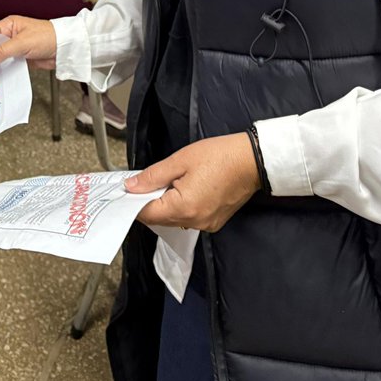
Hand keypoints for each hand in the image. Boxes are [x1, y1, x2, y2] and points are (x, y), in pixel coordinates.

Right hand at [0, 15, 56, 69]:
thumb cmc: (49, 36)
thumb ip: (3, 50)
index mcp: (10, 25)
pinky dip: (4, 68)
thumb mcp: (22, 43)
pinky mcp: (22, 57)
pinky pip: (9, 63)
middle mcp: (12, 35)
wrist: (66, 48)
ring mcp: (17, 46)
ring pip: (0, 56)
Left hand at [127, 134, 260, 231]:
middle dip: (149, 201)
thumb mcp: (179, 160)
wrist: (252, 160)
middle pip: (159, 218)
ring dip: (165, 203)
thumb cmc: (220, 156)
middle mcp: (195, 221)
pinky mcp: (213, 221)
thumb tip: (131, 186)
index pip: (147, 214)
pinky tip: (184, 188)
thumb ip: (152, 176)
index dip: (133, 201)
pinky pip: (188, 218)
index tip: (127, 190)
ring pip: (173, 219)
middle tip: (148, 180)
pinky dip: (180, 206)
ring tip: (170, 181)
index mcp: (184, 208)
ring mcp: (206, 224)